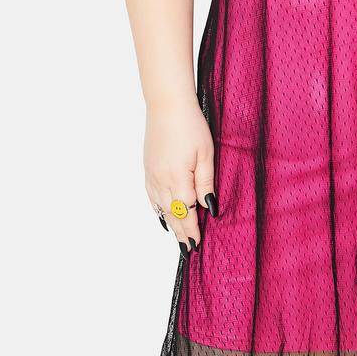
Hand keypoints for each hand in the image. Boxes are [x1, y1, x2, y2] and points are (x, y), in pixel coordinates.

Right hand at [144, 99, 216, 253]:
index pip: (186, 212)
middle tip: (188, 250)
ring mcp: (152, 175)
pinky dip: (158, 209)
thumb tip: (208, 207)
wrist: (167, 105)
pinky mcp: (148, 168)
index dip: (191, 230)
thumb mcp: (206, 153)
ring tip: (178, 238)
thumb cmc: (191, 125)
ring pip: (161, 207)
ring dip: (170, 223)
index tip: (196, 245)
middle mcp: (161, 180)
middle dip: (181, 232)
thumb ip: (206, 182)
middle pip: (172, 214)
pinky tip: (163, 215)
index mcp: (178, 178)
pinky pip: (152, 196)